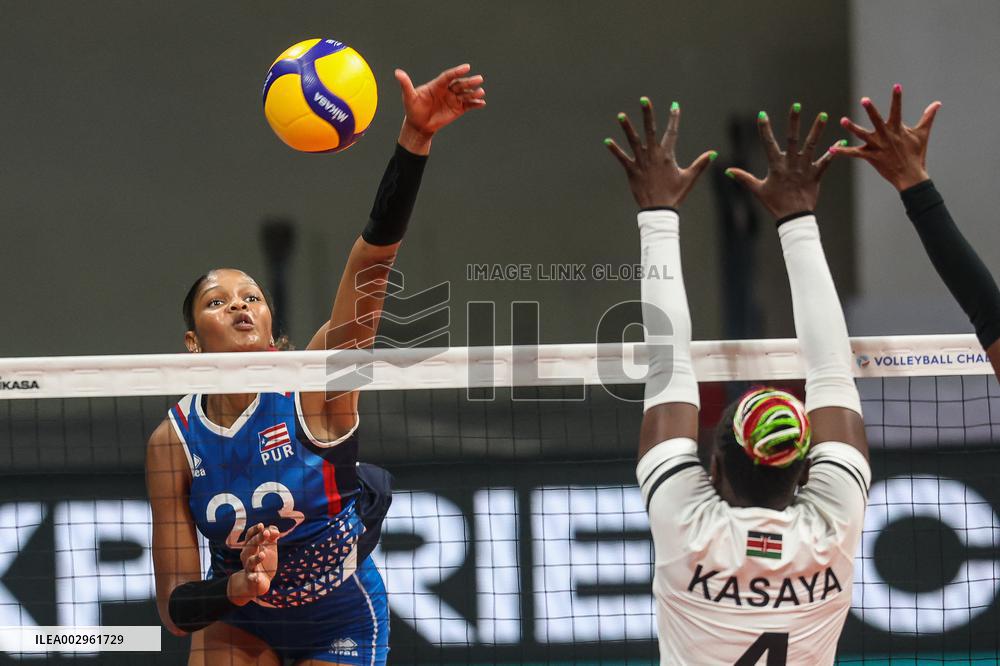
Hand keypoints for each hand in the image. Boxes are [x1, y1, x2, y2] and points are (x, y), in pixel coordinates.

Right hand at [228, 523, 278, 604]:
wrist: (260, 581)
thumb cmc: (265, 561)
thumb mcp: (270, 548)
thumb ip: (272, 537)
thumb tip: (274, 530)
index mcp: (251, 546)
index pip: (250, 535)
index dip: (255, 530)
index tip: (262, 525)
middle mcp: (247, 555)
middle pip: (250, 545)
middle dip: (257, 539)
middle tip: (266, 533)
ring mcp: (249, 567)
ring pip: (250, 562)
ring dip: (256, 558)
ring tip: (263, 554)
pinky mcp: (252, 578)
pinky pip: (252, 578)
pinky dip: (254, 578)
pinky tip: (258, 578)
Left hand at [395, 63, 485, 153]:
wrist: (418, 125)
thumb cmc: (413, 109)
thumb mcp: (409, 97)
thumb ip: (405, 84)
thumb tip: (397, 72)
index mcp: (437, 85)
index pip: (448, 76)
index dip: (457, 72)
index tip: (466, 67)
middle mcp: (447, 90)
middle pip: (459, 84)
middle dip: (469, 82)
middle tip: (479, 79)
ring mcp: (453, 99)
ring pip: (465, 94)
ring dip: (473, 93)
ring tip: (481, 92)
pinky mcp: (457, 109)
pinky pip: (468, 105)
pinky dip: (475, 104)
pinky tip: (482, 103)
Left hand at [605, 98, 715, 207]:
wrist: (659, 210)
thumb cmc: (675, 194)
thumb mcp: (689, 178)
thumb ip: (701, 164)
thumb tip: (713, 153)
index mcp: (668, 155)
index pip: (672, 132)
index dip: (674, 118)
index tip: (675, 105)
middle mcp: (654, 155)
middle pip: (650, 130)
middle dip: (647, 114)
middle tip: (643, 99)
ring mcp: (641, 162)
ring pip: (633, 141)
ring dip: (627, 127)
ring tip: (620, 115)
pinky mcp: (631, 170)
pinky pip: (622, 158)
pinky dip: (615, 150)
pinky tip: (607, 141)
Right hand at [725, 104, 835, 218]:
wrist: (793, 217)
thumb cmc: (774, 203)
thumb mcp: (758, 190)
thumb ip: (743, 178)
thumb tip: (727, 170)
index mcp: (776, 166)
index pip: (768, 144)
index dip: (764, 129)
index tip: (762, 114)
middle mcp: (791, 164)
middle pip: (792, 139)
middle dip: (793, 121)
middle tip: (796, 105)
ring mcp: (804, 168)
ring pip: (811, 146)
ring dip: (817, 130)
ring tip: (823, 115)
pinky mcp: (816, 175)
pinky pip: (825, 162)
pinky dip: (833, 153)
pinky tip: (841, 141)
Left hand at [834, 84, 940, 190]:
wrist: (910, 176)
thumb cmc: (917, 154)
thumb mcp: (922, 134)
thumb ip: (928, 117)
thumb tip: (937, 103)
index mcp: (897, 129)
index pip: (897, 110)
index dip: (897, 98)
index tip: (896, 86)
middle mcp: (886, 136)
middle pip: (877, 120)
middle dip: (871, 110)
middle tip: (864, 99)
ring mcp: (878, 146)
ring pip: (863, 135)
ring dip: (852, 128)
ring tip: (843, 120)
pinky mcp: (871, 157)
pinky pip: (854, 154)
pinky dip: (843, 151)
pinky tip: (831, 148)